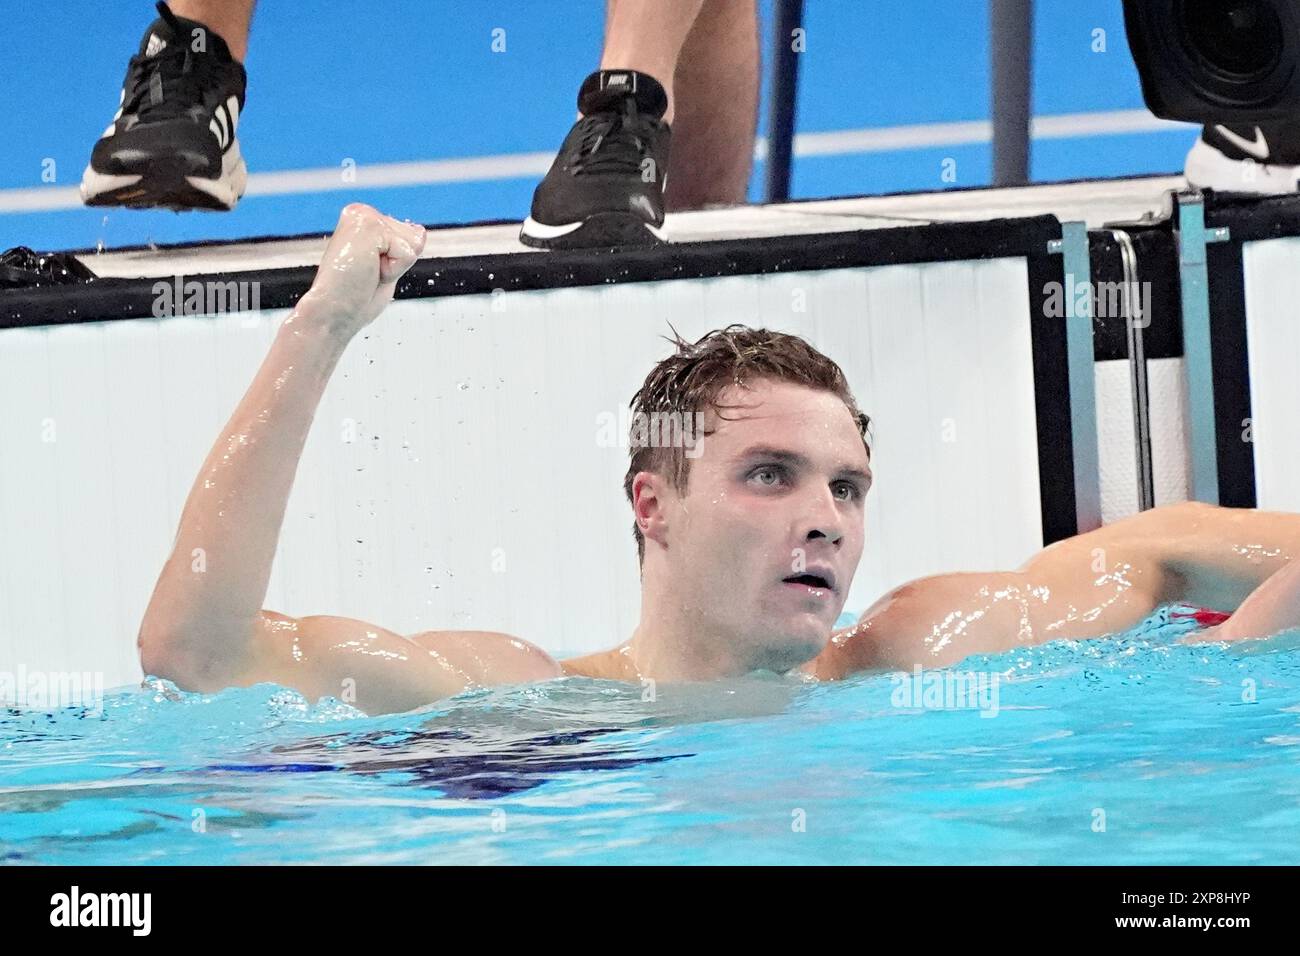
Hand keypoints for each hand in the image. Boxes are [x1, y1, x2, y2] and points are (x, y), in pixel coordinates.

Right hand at [297, 203, 425, 339]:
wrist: (332, 313)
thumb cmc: (353, 299)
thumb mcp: (385, 269)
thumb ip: (401, 249)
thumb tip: (419, 231)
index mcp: (363, 222)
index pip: (410, 237)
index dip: (397, 265)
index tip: (369, 274)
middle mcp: (362, 213)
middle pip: (416, 237)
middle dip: (398, 265)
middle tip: (367, 275)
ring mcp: (365, 216)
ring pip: (414, 244)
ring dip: (395, 268)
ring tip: (366, 273)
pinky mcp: (370, 225)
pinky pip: (407, 253)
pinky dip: (393, 271)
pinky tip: (366, 271)